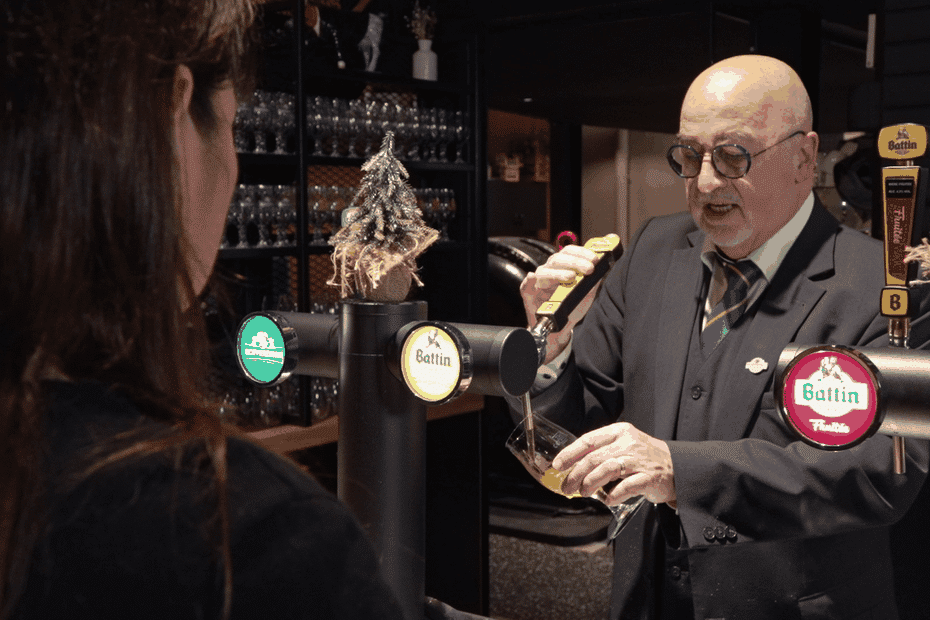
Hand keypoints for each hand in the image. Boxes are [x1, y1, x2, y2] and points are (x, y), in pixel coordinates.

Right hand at [519, 244, 601, 363]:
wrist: (559, 327)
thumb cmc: (571, 307)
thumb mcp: (587, 293)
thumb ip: (594, 279)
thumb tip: (604, 265)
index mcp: (563, 267)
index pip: (570, 252)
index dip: (582, 252)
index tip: (595, 258)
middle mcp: (550, 271)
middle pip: (558, 259)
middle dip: (575, 262)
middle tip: (589, 268)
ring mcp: (538, 282)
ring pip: (544, 271)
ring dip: (558, 272)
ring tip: (571, 277)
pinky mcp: (529, 294)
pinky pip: (526, 285)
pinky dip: (529, 281)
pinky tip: (533, 278)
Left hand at [552, 422, 675, 505]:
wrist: (678, 466)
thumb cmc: (645, 457)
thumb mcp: (623, 445)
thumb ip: (601, 452)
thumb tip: (572, 466)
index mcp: (619, 432)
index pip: (588, 440)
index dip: (570, 453)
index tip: (557, 465)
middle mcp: (628, 443)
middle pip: (594, 457)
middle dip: (576, 473)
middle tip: (566, 486)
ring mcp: (639, 460)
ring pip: (607, 469)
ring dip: (590, 483)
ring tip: (583, 492)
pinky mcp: (649, 477)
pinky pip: (626, 486)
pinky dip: (613, 494)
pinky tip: (607, 500)